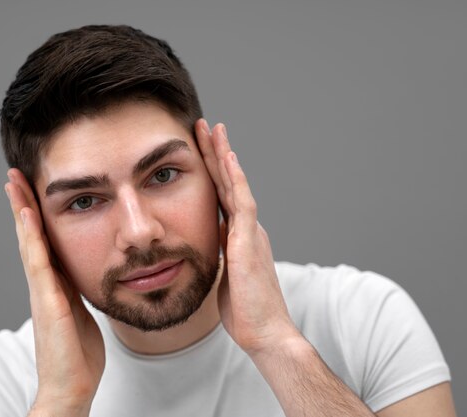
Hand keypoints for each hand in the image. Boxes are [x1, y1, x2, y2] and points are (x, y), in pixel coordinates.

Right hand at [5, 168, 104, 415]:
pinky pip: (39, 264)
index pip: (43, 241)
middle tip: (15, 172)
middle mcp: (44, 284)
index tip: (32, 186)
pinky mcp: (48, 303)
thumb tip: (88, 271)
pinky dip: (32, 237)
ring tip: (14, 182)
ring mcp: (43, 292)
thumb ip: (79, 290)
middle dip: (22, 203)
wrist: (71, 387)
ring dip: (21, 211)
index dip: (36, 213)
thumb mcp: (82, 311)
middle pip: (31, 236)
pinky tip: (28, 215)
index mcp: (55, 284)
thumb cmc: (77, 353)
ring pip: (29, 243)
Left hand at [196, 120, 299, 354]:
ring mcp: (250, 232)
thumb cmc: (245, 310)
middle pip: (229, 182)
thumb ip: (221, 253)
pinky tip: (228, 157)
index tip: (202, 148)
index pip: (223, 195)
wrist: (264, 333)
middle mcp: (247, 228)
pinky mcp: (248, 241)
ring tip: (214, 128)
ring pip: (236, 184)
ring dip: (224, 155)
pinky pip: (242, 203)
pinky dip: (236, 179)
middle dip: (216, 152)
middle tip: (206, 125)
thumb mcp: (226, 274)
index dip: (213, 170)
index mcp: (240, 235)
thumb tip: (210, 239)